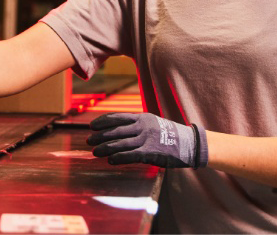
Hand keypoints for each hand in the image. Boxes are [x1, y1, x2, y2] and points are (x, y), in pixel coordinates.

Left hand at [86, 112, 207, 168]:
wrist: (188, 143)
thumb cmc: (168, 134)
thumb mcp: (153, 123)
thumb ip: (137, 125)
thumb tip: (119, 130)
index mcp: (142, 117)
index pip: (117, 117)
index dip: (103, 122)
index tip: (91, 126)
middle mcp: (142, 126)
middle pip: (115, 130)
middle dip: (100, 136)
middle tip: (88, 141)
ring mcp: (146, 139)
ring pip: (120, 143)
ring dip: (105, 148)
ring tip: (95, 152)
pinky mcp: (150, 152)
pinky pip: (130, 155)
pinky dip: (118, 157)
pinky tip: (110, 160)